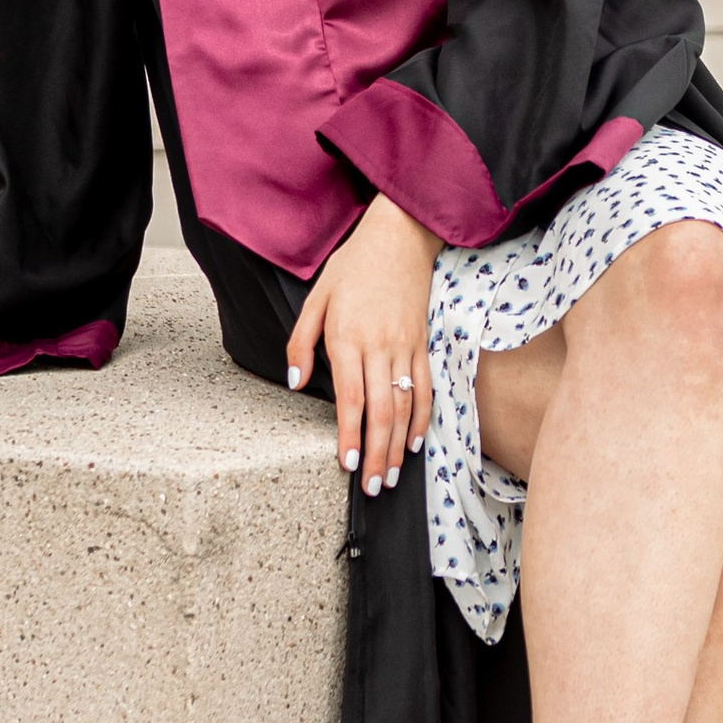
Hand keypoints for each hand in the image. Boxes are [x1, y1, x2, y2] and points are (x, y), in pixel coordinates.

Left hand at [286, 197, 437, 494]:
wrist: (400, 235)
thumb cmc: (353, 266)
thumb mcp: (315, 297)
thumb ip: (301, 343)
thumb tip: (295, 383)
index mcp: (347, 336)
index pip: (350, 397)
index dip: (350, 434)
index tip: (347, 464)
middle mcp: (379, 345)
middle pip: (382, 410)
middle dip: (376, 453)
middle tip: (372, 486)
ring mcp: (405, 345)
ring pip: (406, 405)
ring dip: (399, 445)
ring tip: (391, 475)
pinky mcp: (423, 343)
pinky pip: (427, 387)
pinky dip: (423, 418)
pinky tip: (417, 442)